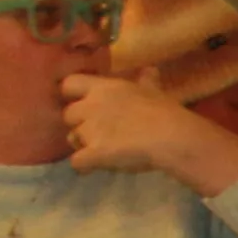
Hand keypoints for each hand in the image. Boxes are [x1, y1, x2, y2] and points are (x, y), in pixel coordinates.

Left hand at [60, 68, 237, 192]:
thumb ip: (146, 80)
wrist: (170, 136)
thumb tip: (150, 70)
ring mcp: (89, 131)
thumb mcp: (154, 91)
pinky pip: (77, 162)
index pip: (69, 84)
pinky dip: (85, 166)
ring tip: (100, 151)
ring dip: (82, 145)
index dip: (73, 95)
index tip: (84, 104)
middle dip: (79, 124)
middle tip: (97, 132)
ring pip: (72, 139)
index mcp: (102, 88)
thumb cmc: (164, 111)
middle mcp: (89, 106)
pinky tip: (96, 168)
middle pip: (68, 115)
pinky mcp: (93, 153)